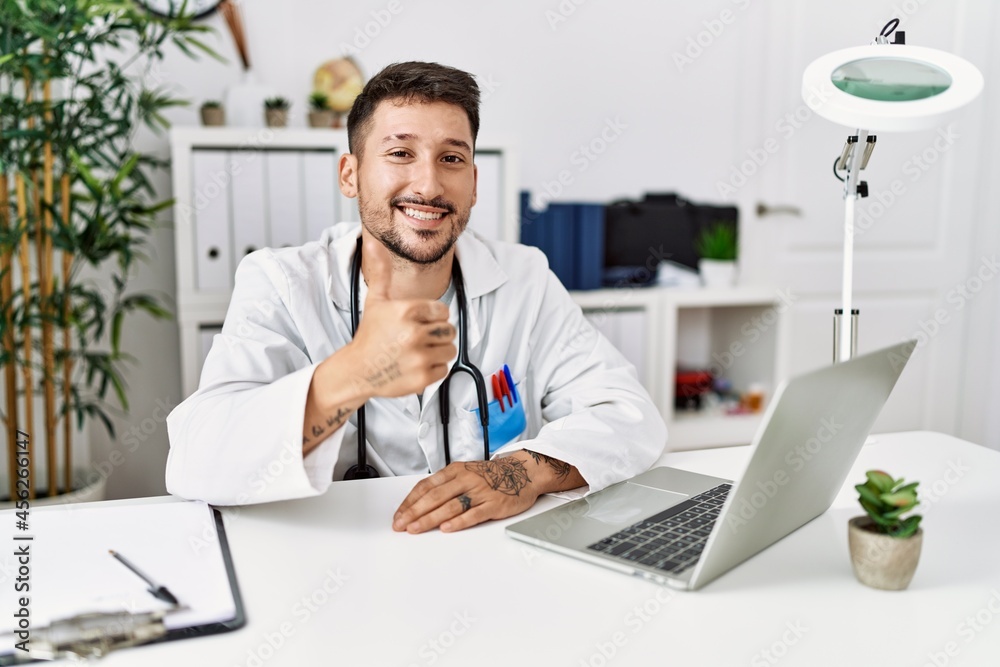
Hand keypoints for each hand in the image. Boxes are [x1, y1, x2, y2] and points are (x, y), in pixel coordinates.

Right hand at [349, 242, 455, 398]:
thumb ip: (382, 272)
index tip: (419, 323)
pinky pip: (444, 369)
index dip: (433, 317)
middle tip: (419, 339)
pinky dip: (434, 370)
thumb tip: (374, 244)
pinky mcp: (423, 377)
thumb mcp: (376, 301)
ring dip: (438, 352)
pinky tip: (417, 365)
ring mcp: (419, 356)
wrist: (358, 369)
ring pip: (450, 350)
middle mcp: (414, 333)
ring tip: (418, 352)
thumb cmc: (370, 335)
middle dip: (437, 335)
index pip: (443, 311)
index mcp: (406, 310)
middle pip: (449, 330)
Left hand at [393, 458, 539, 532]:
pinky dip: (458, 522)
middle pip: (434, 497)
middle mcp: (466, 479)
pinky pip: (472, 514)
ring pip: (450, 506)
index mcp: (455, 471)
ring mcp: (480, 492)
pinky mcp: (493, 504)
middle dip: (414, 512)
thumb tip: (418, 502)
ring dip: (430, 519)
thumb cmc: (490, 475)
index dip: (410, 502)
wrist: (521, 472)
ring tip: (416, 529)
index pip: (426, 486)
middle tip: (401, 525)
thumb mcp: (464, 472)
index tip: (399, 515)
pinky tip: (446, 528)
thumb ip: (444, 485)